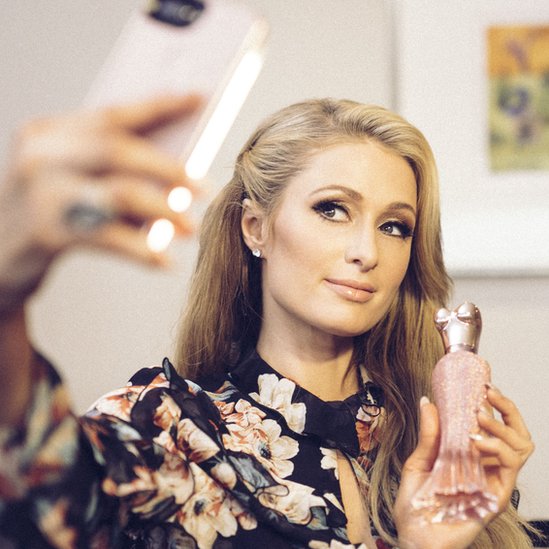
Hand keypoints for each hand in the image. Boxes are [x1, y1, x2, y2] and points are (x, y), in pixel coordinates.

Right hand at [0, 95, 200, 313]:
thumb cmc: (47, 212)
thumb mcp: (67, 176)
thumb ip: (108, 164)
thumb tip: (178, 163)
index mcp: (50, 132)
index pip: (113, 113)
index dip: (161, 105)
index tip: (199, 98)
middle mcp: (42, 155)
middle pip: (119, 150)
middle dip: (169, 168)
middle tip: (204, 187)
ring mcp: (42, 193)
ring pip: (119, 193)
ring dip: (164, 210)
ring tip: (191, 227)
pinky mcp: (47, 232)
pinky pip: (109, 238)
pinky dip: (143, 251)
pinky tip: (165, 262)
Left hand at [393, 390, 533, 548]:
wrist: (414, 537)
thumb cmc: (417, 506)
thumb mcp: (419, 462)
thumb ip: (429, 435)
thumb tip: (428, 401)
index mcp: (471, 458)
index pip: (494, 427)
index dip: (495, 405)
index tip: (483, 384)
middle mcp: (488, 468)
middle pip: (516, 433)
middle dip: (507, 408)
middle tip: (488, 392)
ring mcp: (494, 481)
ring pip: (520, 446)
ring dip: (502, 425)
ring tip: (479, 417)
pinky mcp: (497, 496)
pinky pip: (509, 466)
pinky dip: (496, 447)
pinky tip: (476, 441)